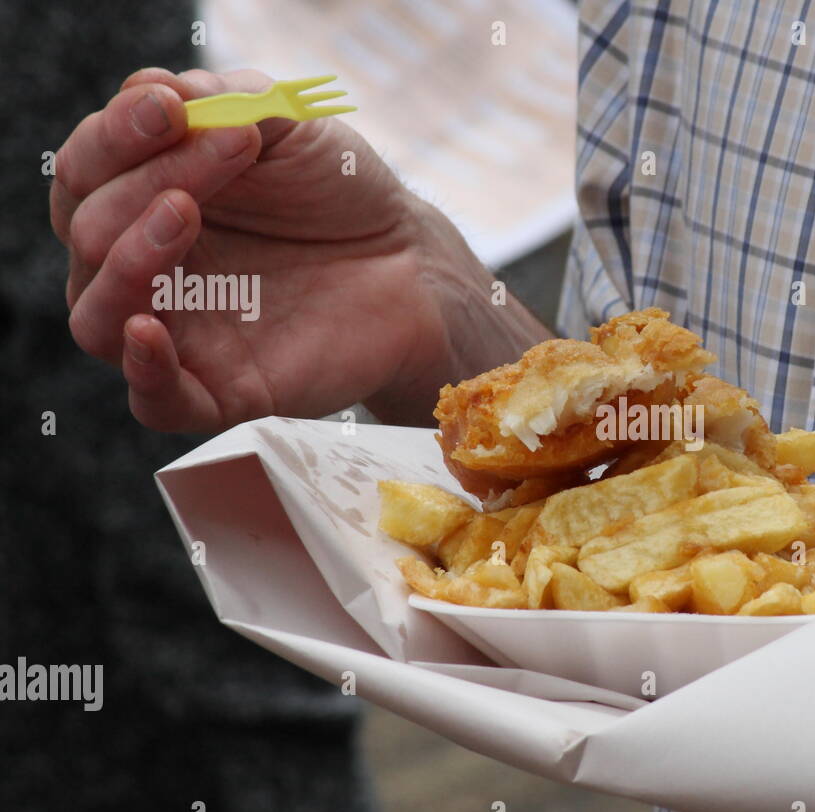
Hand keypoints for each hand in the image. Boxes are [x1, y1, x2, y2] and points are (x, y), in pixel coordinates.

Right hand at [53, 67, 464, 431]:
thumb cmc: (338, 192)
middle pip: (90, 233)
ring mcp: (180, 334)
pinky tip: (149, 329)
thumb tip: (152, 89)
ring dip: (127, 261)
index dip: (114, 136)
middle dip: (147, 180)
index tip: (170, 108)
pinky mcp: (224, 392)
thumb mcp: (287, 126)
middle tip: (230, 149)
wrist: (411, 261)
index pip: (86, 172)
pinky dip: (143, 368)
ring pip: (96, 317)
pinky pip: (156, 401)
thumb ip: (224, 100)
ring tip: (184, 211)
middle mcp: (146, 270)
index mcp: (142, 201)